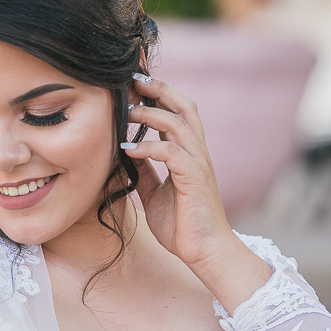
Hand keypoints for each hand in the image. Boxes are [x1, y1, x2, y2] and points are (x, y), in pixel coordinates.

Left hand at [125, 74, 272, 307]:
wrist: (204, 252)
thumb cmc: (182, 225)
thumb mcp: (155, 193)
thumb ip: (144, 172)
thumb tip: (126, 153)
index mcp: (189, 153)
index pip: (176, 112)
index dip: (158, 94)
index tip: (134, 81)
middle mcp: (197, 153)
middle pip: (184, 107)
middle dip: (159, 90)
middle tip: (133, 79)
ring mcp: (198, 164)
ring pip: (179, 125)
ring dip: (151, 114)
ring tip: (127, 111)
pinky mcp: (194, 180)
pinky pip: (172, 154)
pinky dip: (150, 147)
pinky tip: (129, 148)